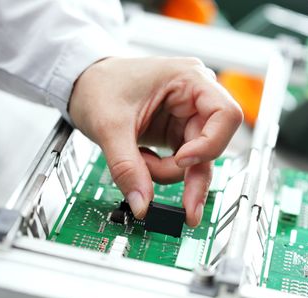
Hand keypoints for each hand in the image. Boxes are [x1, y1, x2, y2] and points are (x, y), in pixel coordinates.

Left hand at [69, 57, 242, 225]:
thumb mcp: (109, 125)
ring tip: (139, 166)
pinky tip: (143, 162)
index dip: (210, 144)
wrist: (82, 83)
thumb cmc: (98, 84)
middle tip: (187, 210)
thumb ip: (127, 167)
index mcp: (189, 79)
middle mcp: (196, 97)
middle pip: (213, 144)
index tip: (182, 161)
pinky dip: (163, 171)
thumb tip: (142, 204)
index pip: (225, 115)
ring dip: (169, 173)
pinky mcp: (179, 134)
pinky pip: (183, 163)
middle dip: (191, 174)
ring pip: (199, 160)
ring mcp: (188, 117)